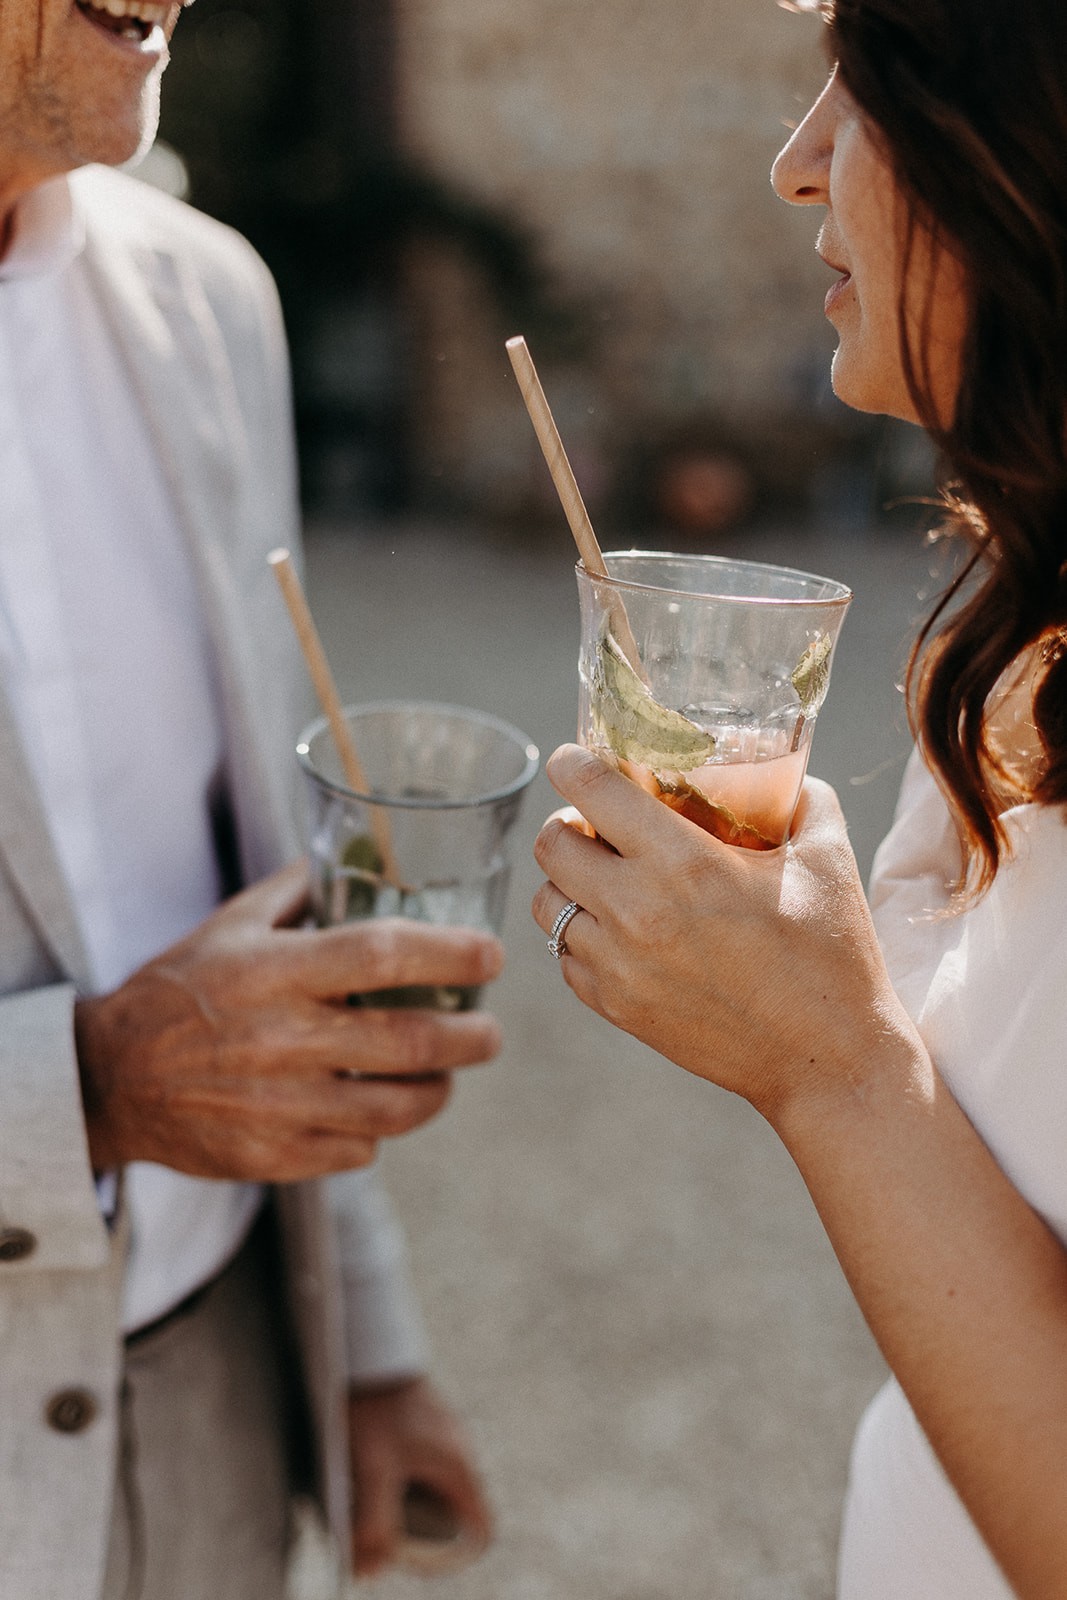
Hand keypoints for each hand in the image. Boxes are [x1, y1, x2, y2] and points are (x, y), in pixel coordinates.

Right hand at [75, 860, 503, 1178]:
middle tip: (489, 1032)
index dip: (452, 954)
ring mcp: (279, 1104)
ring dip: (438, 1090)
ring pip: (397, 1108)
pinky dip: (379, 1130)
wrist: (109, 1078)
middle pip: (412, 1040)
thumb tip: (362, 852)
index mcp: (276, 971)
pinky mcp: (272, 1156)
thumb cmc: (178, 989)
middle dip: (473, 1037)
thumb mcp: (229, 924)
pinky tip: (377, 1109)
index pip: (384, 953)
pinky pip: (358, 1150)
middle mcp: (283, 1038)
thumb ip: (298, 889)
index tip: (490, 955)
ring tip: (446, 1075)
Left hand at [347, 1375, 492, 1579]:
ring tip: (371, 1508)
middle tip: (383, 1539)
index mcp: (459, 1467)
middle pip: (452, 1514)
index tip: (419, 1560)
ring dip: (408, 1507)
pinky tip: (370, 1477)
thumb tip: (368, 1571)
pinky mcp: (426, 1425)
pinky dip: (401, 1482)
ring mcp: (445, 1437)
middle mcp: (460, 1453)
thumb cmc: (375, 1410)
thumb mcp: (372, 1470)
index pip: (479, 1529)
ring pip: (434, 1489)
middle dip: (421, 1535)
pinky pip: (422, 1467)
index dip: (454, 1556)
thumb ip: (374, 1522)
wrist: (366, 1351)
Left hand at [532, 745, 913, 1125]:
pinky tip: (618, 931)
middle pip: (551, 844)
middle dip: (568, 823)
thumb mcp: (828, 859)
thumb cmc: (833, 957)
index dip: (573, 764)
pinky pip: (565, 957)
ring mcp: (619, 964)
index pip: (591, 790)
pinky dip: (580, 937)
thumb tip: (789, 775)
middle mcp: (636, 911)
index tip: (575, 759)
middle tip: (596, 825)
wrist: (827, 1061)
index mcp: (684, 863)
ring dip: (566, 882)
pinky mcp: (617, 1007)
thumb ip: (804, 801)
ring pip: (546, 903)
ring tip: (602, 880)